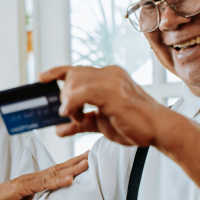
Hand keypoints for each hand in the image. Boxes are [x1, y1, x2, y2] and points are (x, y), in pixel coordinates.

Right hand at [0, 150, 88, 199]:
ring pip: (54, 173)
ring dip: (71, 168)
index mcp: (34, 180)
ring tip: (86, 163)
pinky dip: (57, 181)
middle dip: (76, 161)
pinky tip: (69, 179)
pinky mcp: (23, 187)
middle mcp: (33, 177)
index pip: (57, 171)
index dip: (71, 166)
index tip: (85, 161)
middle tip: (92, 154)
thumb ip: (36, 198)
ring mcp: (28, 180)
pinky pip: (43, 184)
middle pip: (59, 167)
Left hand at [39, 65, 170, 145]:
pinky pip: (81, 93)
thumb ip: (80, 122)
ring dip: (68, 102)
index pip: (77, 69)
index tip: (41, 78)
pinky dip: (71, 105)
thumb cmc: (134, 125)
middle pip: (72, 75)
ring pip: (74, 82)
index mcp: (108, 76)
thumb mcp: (100, 123)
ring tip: (76, 117)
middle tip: (70, 115)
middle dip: (64, 95)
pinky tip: (73, 115)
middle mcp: (109, 73)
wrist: (159, 130)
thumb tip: (58, 129)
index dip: (56, 72)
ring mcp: (112, 81)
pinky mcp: (112, 93)